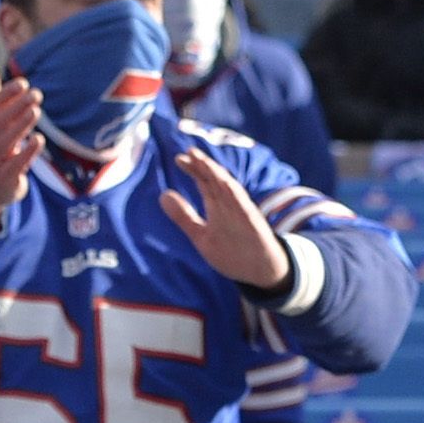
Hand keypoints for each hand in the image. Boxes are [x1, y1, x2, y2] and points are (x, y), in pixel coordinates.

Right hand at [0, 58, 41, 228]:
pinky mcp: (6, 178)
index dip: (4, 95)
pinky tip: (39, 139)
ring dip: (22, 125)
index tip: (22, 84)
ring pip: (7, 142)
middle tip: (36, 94)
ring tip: (36, 110)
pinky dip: (27, 152)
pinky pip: (16, 165)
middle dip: (17, 107)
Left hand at [160, 148, 289, 294]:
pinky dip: (236, 195)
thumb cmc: (231, 251)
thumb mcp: (200, 235)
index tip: (180, 159)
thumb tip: (163, 196)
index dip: (194, 169)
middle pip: (216, 181)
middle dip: (204, 166)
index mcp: (218, 207)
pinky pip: (244, 207)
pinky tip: (226, 184)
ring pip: (229, 190)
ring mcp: (242, 214)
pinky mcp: (253, 224)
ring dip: (218, 175)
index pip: (205, 182)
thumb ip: (184, 217)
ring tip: (204, 161)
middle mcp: (230, 206)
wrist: (261, 270)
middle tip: (190, 152)